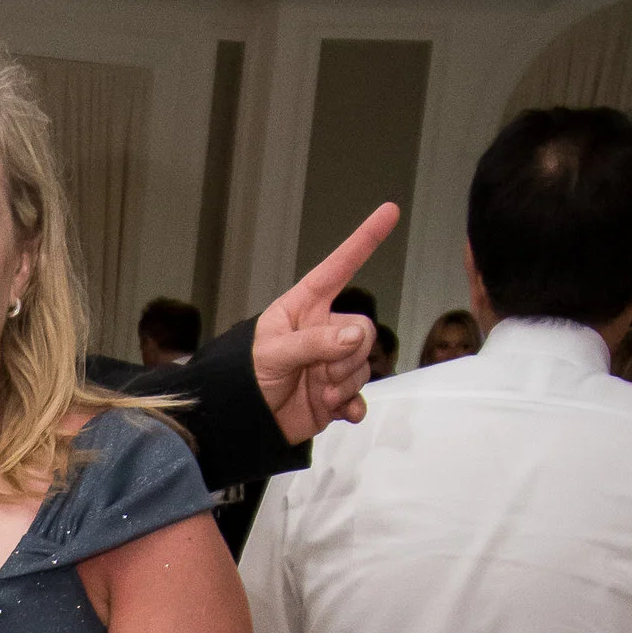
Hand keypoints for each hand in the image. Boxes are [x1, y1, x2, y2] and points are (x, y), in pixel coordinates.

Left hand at [252, 206, 400, 445]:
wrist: (242, 421)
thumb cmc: (245, 377)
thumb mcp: (274, 353)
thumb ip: (314, 342)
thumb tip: (355, 337)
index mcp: (304, 308)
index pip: (338, 267)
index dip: (363, 240)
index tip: (389, 212)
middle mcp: (322, 331)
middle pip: (363, 330)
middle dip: (350, 355)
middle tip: (323, 375)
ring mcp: (331, 363)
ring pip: (364, 363)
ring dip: (347, 383)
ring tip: (321, 394)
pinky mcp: (335, 393)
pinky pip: (361, 395)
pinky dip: (355, 406)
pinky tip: (343, 413)